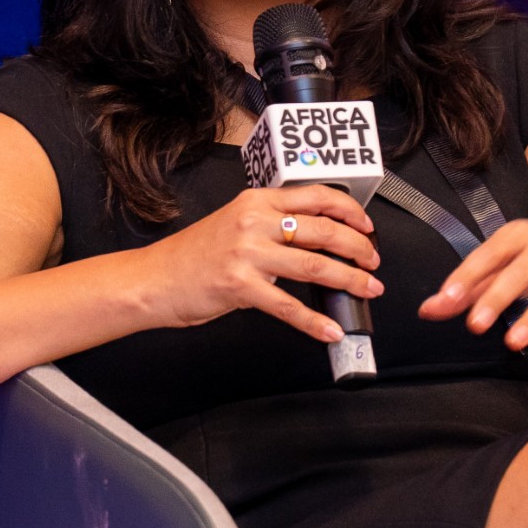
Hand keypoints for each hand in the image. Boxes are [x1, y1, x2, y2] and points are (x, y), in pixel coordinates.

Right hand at [145, 186, 381, 342]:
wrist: (154, 279)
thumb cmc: (194, 255)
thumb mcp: (236, 223)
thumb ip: (273, 225)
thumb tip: (319, 239)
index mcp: (257, 201)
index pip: (316, 197)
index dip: (350, 211)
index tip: (367, 226)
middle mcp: (254, 221)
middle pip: (324, 231)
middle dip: (358, 248)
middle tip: (373, 262)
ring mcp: (247, 254)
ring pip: (315, 266)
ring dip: (350, 280)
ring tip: (368, 289)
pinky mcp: (240, 287)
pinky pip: (288, 306)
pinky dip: (314, 321)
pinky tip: (331, 330)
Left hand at [416, 220, 527, 361]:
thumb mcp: (509, 259)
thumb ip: (471, 285)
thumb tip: (429, 309)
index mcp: (517, 236)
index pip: (487, 256)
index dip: (467, 276)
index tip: (447, 298)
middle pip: (518, 275)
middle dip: (496, 299)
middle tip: (475, 324)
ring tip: (513, 342)